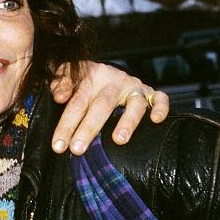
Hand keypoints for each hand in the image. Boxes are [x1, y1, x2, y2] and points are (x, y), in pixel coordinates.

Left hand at [49, 60, 169, 154]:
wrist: (105, 70)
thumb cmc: (84, 80)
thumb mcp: (68, 75)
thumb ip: (60, 83)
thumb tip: (59, 97)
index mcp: (91, 76)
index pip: (77, 102)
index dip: (66, 124)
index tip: (58, 145)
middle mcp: (113, 81)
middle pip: (101, 106)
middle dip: (88, 129)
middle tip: (77, 149)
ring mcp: (132, 87)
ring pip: (133, 103)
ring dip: (127, 122)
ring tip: (119, 140)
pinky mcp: (149, 92)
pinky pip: (159, 98)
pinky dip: (161, 107)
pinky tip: (155, 120)